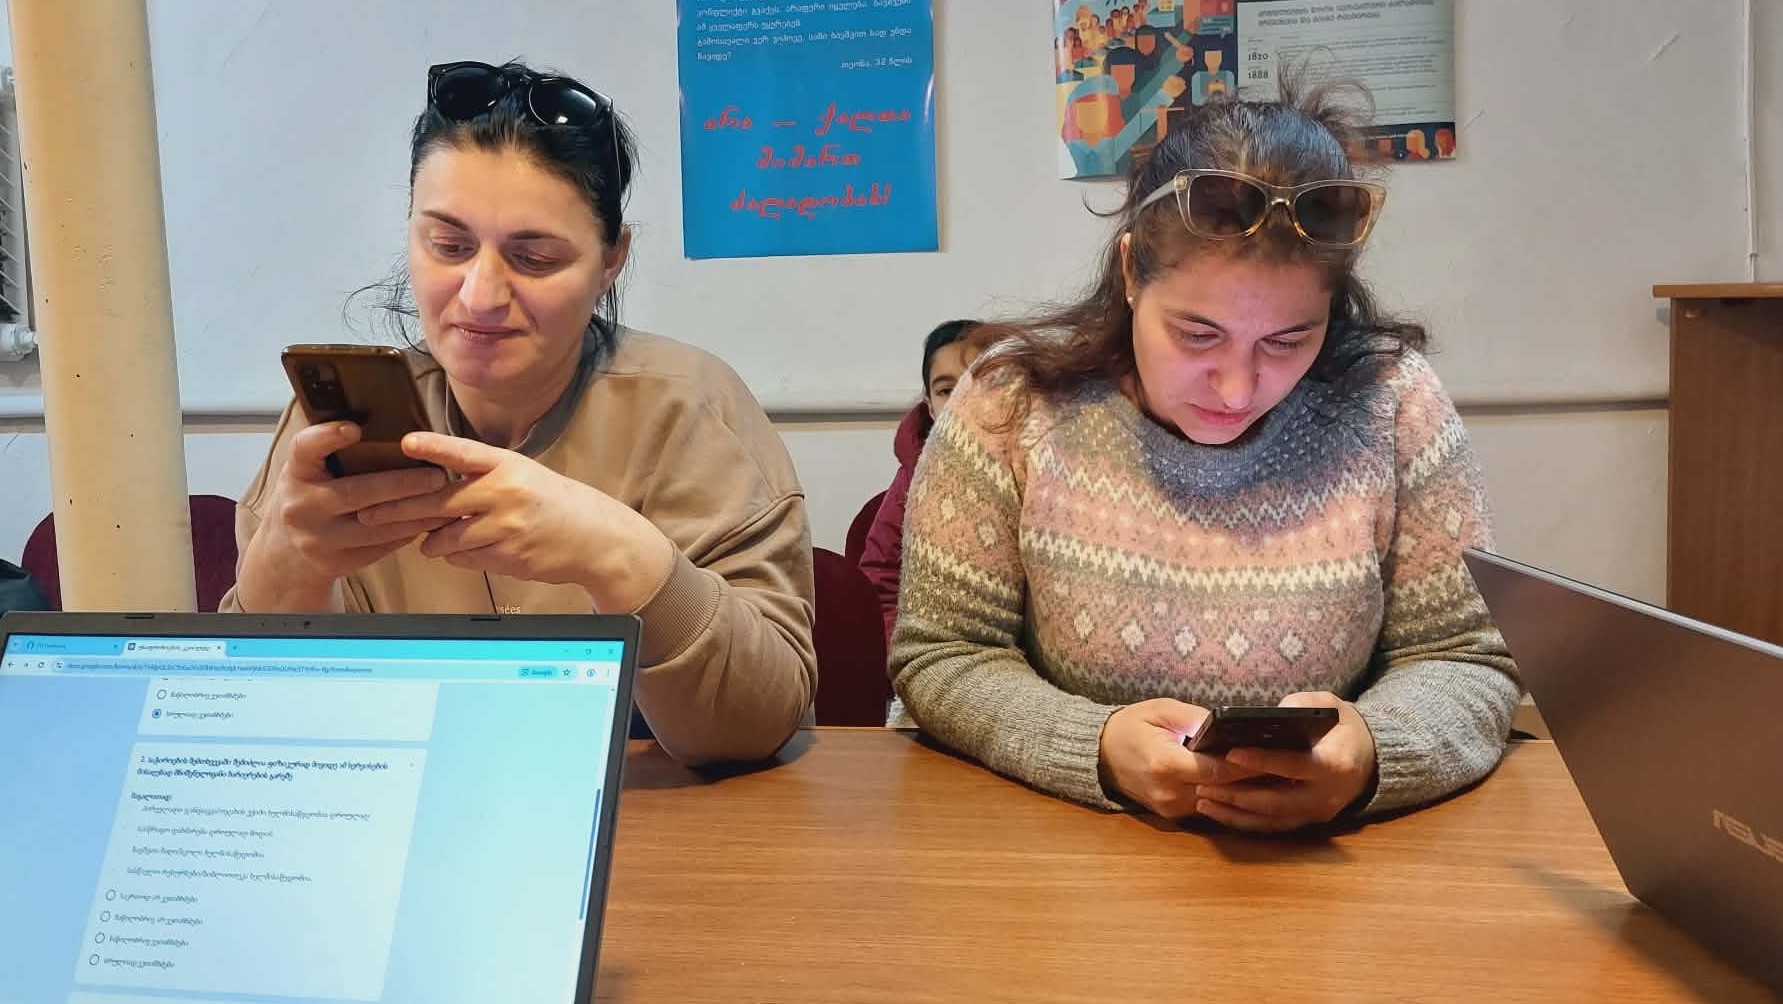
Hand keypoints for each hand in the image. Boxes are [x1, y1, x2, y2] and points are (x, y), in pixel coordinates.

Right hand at [236, 422, 453, 609]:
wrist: (286, 551)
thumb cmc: (311, 494)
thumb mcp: (311, 470)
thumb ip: (335, 451)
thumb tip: (390, 424)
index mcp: (297, 472)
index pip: (304, 449)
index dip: (327, 437)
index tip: (354, 428)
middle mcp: (302, 505)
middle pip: (357, 492)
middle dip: (402, 484)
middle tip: (437, 475)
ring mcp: (318, 538)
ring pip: (376, 526)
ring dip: (415, 513)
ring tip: (445, 500)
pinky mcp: (335, 562)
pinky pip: (380, 547)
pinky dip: (408, 533)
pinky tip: (431, 521)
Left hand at [356, 432, 674, 611]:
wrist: (596, 538)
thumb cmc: (554, 504)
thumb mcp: (523, 477)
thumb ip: (480, 480)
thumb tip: (431, 496)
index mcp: (509, 465)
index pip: (465, 452)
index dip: (433, 448)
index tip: (405, 442)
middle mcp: (507, 492)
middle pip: (438, 502)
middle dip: (398, 510)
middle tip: (368, 514)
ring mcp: (507, 527)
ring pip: (446, 537)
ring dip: (434, 541)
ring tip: (437, 540)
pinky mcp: (508, 556)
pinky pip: (464, 559)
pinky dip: (460, 557)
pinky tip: (475, 550)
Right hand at [1098, 699, 1260, 818]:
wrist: (1099, 754)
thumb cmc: (1131, 725)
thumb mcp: (1161, 710)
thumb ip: (1194, 718)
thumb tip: (1227, 726)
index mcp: (1165, 764)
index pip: (1216, 771)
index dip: (1246, 765)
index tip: (1272, 755)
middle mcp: (1169, 792)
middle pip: (1222, 790)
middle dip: (1251, 778)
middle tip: (1283, 765)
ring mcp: (1170, 808)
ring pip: (1217, 802)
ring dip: (1241, 790)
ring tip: (1271, 773)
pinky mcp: (1171, 815)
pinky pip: (1206, 806)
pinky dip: (1224, 795)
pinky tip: (1243, 782)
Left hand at [1194, 692, 1377, 832]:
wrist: (1371, 760)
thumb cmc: (1343, 727)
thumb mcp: (1330, 705)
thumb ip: (1303, 704)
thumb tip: (1272, 712)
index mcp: (1335, 765)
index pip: (1294, 765)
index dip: (1262, 761)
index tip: (1230, 754)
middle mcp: (1326, 796)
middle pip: (1276, 801)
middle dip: (1237, 795)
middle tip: (1203, 783)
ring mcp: (1316, 814)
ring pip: (1270, 820)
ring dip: (1234, 813)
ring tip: (1201, 799)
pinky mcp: (1307, 823)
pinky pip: (1271, 827)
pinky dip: (1242, 822)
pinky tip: (1217, 811)